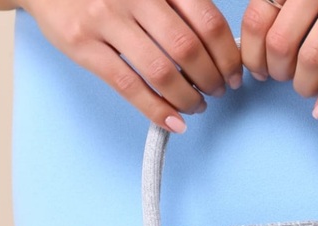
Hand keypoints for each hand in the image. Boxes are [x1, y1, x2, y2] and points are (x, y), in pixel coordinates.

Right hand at [21, 0, 242, 131]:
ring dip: (188, 98)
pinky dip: (157, 111)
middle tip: (217, 92)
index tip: (234, 74)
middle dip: (211, 78)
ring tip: (197, 106)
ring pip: (161, 70)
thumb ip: (178, 7)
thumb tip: (218, 49)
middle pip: (187, 48)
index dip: (227, 54)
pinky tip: (174, 123)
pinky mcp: (83, 45)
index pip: (207, 21)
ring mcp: (105, 18)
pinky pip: (129, 86)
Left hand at [241, 0, 317, 117]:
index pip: (256, 20)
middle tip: (286, 77)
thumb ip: (290, 0)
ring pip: (312, 57)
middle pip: (280, 44)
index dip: (253, 55)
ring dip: (304, 85)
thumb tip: (264, 43)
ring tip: (308, 89)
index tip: (260, 69)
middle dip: (278, 73)